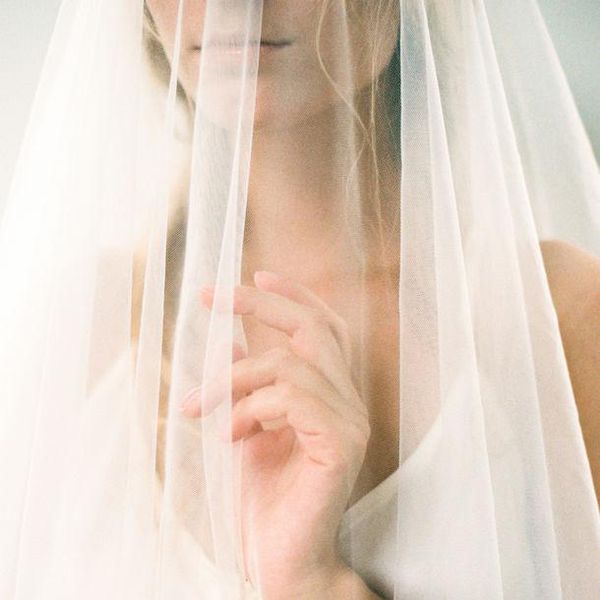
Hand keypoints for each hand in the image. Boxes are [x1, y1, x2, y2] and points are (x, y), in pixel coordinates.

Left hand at [181, 270, 370, 597]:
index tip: (256, 273)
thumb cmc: (265, 498)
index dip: (293, 297)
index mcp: (331, 395)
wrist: (282, 559)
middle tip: (212, 297)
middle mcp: (349, 402)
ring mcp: (350, 422)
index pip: (324, 329)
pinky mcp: (341, 445)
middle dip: (261, 304)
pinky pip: (293, 399)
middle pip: (314, 329)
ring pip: (292, 364)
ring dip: (235, 379)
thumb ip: (247, 385)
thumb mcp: (247, 427)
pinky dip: (252, 408)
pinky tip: (234, 434)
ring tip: (203, 407)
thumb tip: (234, 342)